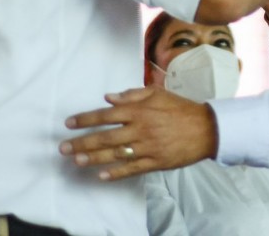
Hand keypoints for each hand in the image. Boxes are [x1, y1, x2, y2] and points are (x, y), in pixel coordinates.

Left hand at [59, 87, 216, 180]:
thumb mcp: (157, 93)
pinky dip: (116, 173)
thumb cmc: (180, 108)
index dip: (85, 119)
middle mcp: (140, 129)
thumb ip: (132, 95)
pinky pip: (131, 169)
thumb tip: (108, 98)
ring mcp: (147, 147)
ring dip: (93, 158)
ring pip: (115, 154)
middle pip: (105, 137)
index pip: (106, 115)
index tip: (69, 123)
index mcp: (139, 111)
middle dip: (81, 142)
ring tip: (76, 160)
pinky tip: (101, 175)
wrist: (206, 127)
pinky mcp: (155, 162)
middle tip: (63, 148)